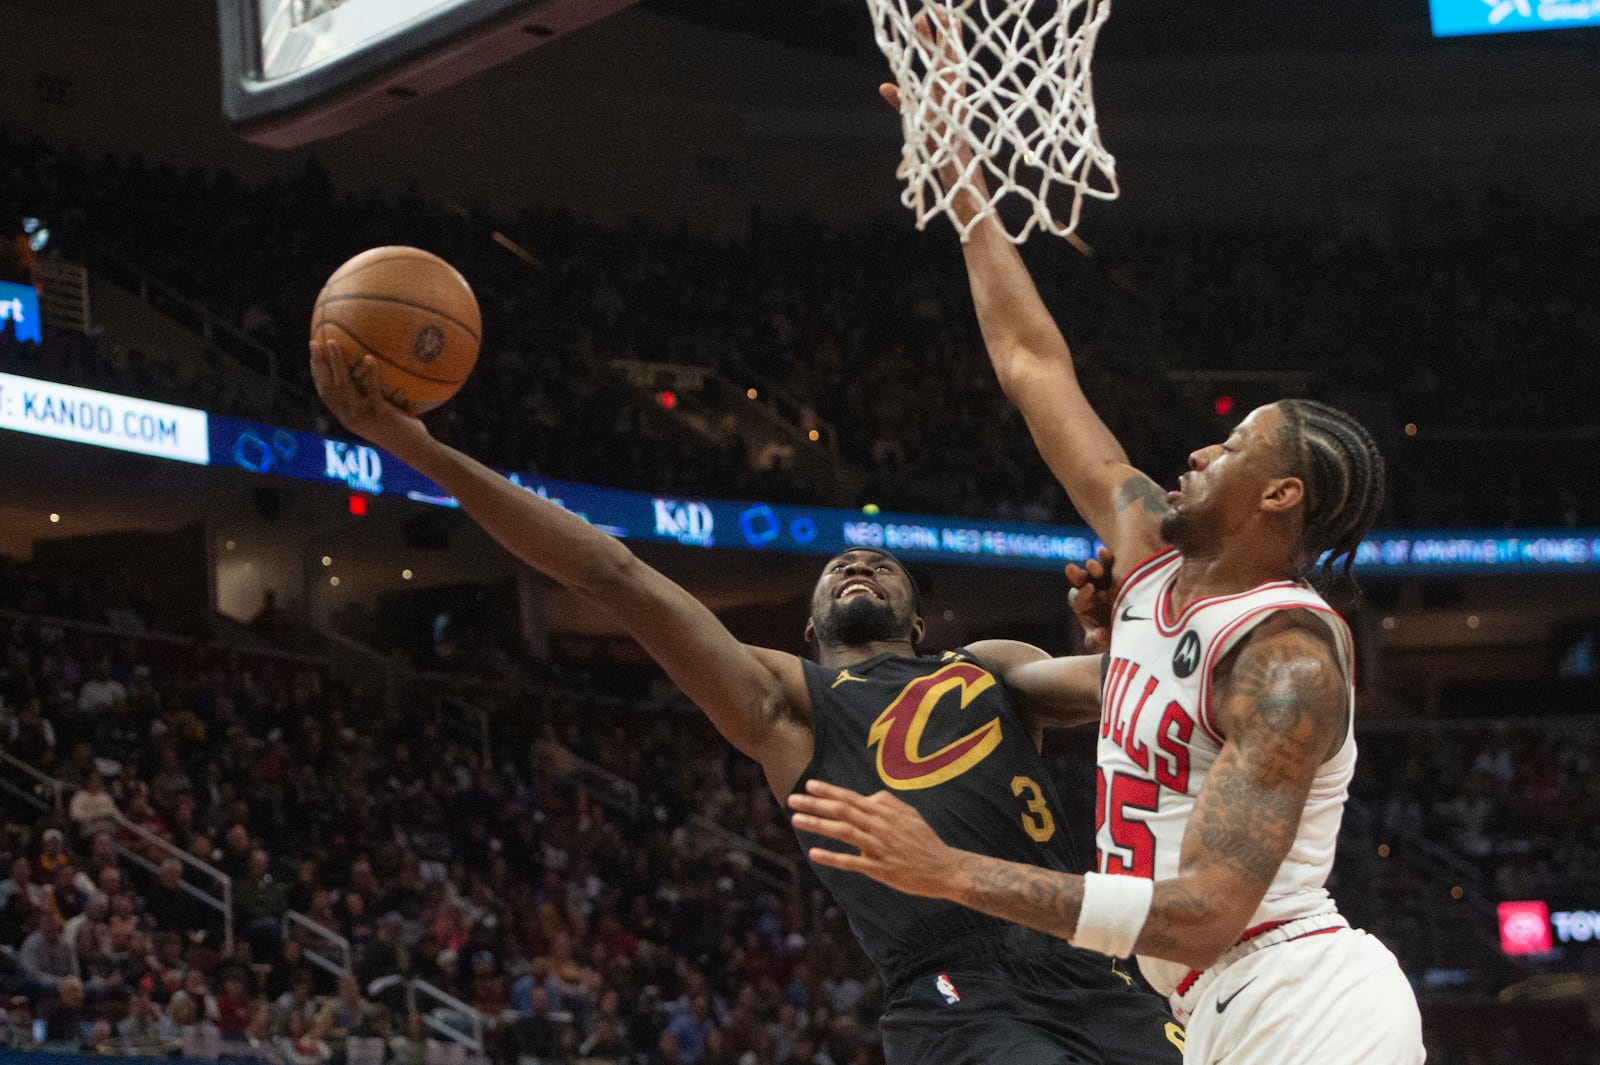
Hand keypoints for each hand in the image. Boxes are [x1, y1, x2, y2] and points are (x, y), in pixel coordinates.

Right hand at [308, 339, 427, 454]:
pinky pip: (372, 389)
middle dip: (318, 363)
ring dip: (336, 362)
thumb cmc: (402, 430)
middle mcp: (349, 416)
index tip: (313, 356)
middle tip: (314, 342)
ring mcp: (362, 415)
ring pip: (343, 385)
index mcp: (346, 416)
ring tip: (333, 342)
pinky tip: (369, 358)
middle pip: (328, 386)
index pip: (325, 393)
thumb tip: (375, 370)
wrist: (413, 449)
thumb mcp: (380, 414)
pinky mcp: (378, 413)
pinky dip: (369, 373)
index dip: (317, 374)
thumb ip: (372, 398)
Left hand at [787, 779, 958, 898]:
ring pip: (843, 832)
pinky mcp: (880, 869)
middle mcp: (880, 827)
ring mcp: (879, 847)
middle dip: (816, 804)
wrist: (944, 868)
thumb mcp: (910, 814)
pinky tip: (814, 853)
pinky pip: (852, 861)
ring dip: (818, 825)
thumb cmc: (924, 840)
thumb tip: (868, 796)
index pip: (852, 798)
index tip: (809, 784)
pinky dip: (832, 857)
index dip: (829, 791)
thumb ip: (888, 803)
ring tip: (796, 819)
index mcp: (885, 813)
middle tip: (792, 799)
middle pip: (843, 811)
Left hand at [1065, 546, 1116, 653]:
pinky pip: (1111, 566)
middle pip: (1082, 582)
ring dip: (1095, 566)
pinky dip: (1107, 558)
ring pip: (1097, 572)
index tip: (1088, 590)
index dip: (1081, 594)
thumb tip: (1100, 634)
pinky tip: (1104, 552)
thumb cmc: (1113, 639)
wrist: (1134, 633)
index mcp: (1084, 607)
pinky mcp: (1119, 576)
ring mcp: (1105, 583)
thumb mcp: (1103, 644)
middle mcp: (1092, 592)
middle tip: (1074, 569)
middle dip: (1079, 576)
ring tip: (1096, 559)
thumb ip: (1098, 641)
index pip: (1077, 599)